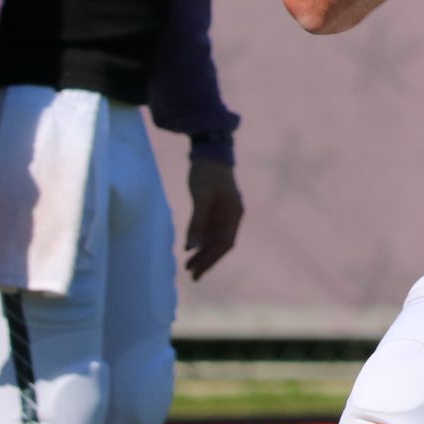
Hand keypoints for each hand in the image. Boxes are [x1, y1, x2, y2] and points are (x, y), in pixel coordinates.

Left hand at [184, 160, 244, 280]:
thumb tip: (191, 248)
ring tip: (188, 266)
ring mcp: (224, 212)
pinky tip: (189, 247)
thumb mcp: (201, 197)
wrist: (209, 149)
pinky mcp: (215, 207)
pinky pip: (208, 229)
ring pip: (214, 238)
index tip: (197, 273)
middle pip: (220, 243)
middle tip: (191, 274)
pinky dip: (200, 239)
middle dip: (206, 260)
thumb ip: (197, 222)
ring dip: (202, 251)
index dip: (211, 260)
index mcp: (234, 213)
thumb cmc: (207, 172)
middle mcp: (232, 215)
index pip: (225, 243)